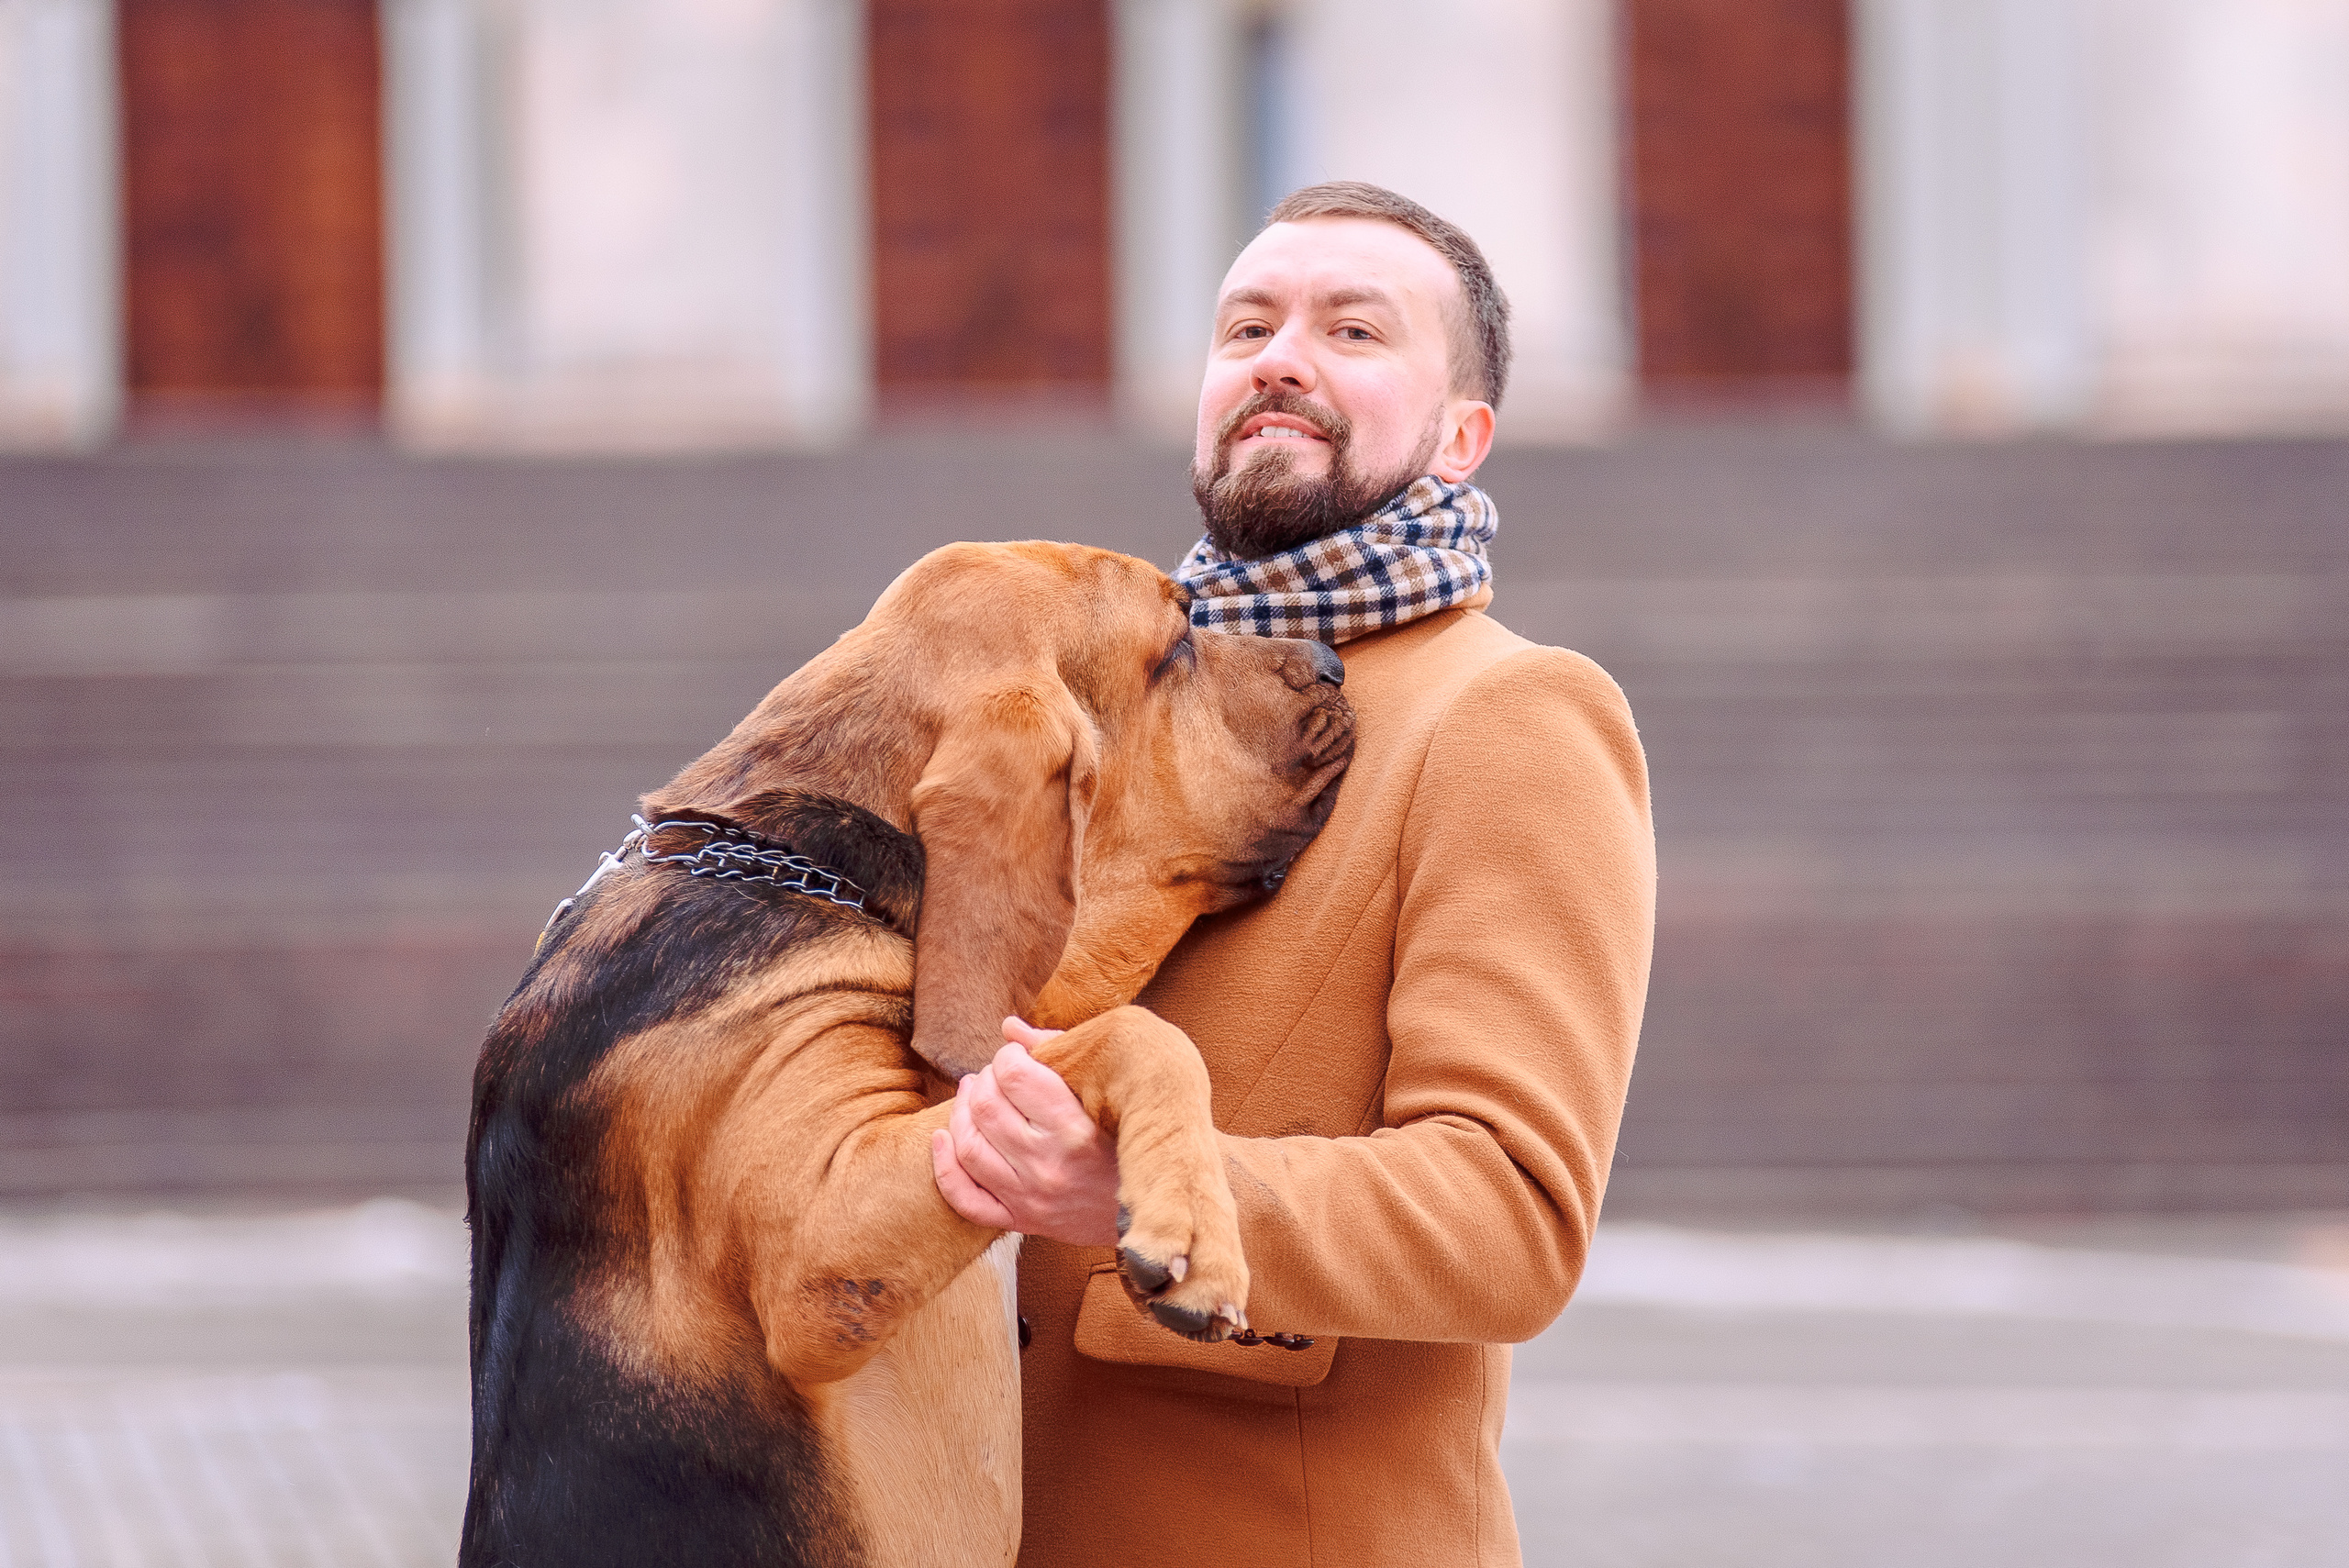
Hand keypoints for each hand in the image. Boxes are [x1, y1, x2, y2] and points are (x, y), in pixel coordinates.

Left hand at [930, 1019, 1121, 1245]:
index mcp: (1075, 1127)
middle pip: (985, 1107)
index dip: (1006, 1056)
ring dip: (959, 1113)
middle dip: (982, 1080)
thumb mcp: (1109, 1093)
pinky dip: (944, 1167)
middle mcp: (1049, 1164)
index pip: (1014, 1075)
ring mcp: (1032, 1196)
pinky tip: (942, 1139)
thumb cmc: (1132, 1137)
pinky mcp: (1022, 1221)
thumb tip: (1008, 1027)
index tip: (1016, 1057)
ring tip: (971, 1096)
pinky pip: (965, 1199)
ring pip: (968, 1147)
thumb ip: (1061, 1054)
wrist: (1158, 1207)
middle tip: (994, 1076)